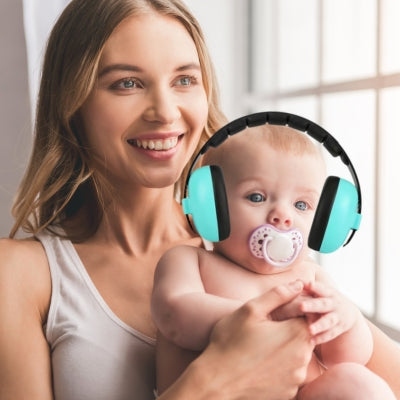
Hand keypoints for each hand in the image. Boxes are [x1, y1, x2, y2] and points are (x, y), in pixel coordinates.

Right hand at [196, 281, 313, 399]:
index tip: (276, 314)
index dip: (293, 311)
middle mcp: (302, 358)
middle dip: (288, 330)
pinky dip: (279, 368)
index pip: (308, 316)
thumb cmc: (231, 342)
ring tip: (260, 348)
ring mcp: (296, 379)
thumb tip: (299, 284)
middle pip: (303, 336)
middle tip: (264, 331)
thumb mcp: (251, 310)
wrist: (216, 381)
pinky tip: (260, 364)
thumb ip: (278, 294)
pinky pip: (289, 374)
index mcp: (296, 334)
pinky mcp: (288, 393)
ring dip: (284, 350)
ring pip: (297, 356)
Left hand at [299, 281, 359, 345]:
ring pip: (328, 321)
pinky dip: (321, 338)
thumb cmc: (326, 299)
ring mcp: (337, 317)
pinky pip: (330, 334)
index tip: (307, 284)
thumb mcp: (321, 291)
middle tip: (301, 306)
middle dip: (312, 305)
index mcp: (328, 292)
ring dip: (319, 325)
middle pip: (323, 304)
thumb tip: (294, 283)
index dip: (315, 286)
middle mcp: (334, 304)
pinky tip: (311, 341)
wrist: (348, 313)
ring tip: (309, 329)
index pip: (321, 288)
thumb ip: (308, 288)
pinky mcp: (338, 328)